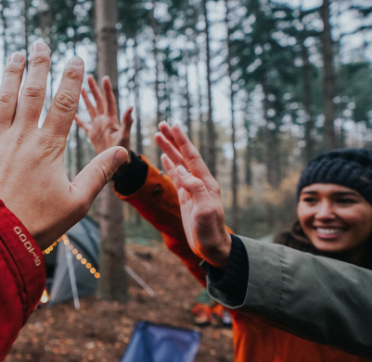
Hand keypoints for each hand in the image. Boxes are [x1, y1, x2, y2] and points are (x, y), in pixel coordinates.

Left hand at [0, 42, 128, 248]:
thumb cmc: (36, 223)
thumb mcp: (76, 202)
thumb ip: (99, 174)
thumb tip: (123, 153)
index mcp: (49, 147)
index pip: (64, 103)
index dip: (71, 78)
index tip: (76, 58)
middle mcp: (22, 137)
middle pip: (33, 93)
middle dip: (39, 66)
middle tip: (41, 43)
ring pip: (4, 98)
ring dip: (10, 73)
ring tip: (16, 53)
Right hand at [75, 75, 133, 153]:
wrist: (118, 164)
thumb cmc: (124, 149)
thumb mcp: (125, 135)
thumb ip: (127, 122)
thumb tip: (131, 107)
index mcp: (111, 119)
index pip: (108, 101)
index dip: (107, 89)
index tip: (104, 78)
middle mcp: (103, 120)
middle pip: (98, 101)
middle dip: (93, 88)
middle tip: (88, 76)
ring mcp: (97, 126)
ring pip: (90, 109)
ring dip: (85, 98)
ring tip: (80, 87)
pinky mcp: (92, 134)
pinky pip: (83, 124)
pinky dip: (77, 118)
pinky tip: (69, 111)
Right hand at [155, 122, 231, 266]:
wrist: (213, 247)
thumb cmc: (210, 231)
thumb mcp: (205, 210)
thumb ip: (195, 189)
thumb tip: (180, 169)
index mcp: (206, 183)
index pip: (192, 156)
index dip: (182, 141)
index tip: (174, 126)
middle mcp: (200, 182)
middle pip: (184, 155)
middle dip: (173, 140)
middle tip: (162, 124)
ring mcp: (193, 189)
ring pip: (179, 163)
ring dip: (169, 149)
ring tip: (158, 135)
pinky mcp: (186, 197)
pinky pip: (177, 176)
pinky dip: (170, 164)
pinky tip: (164, 157)